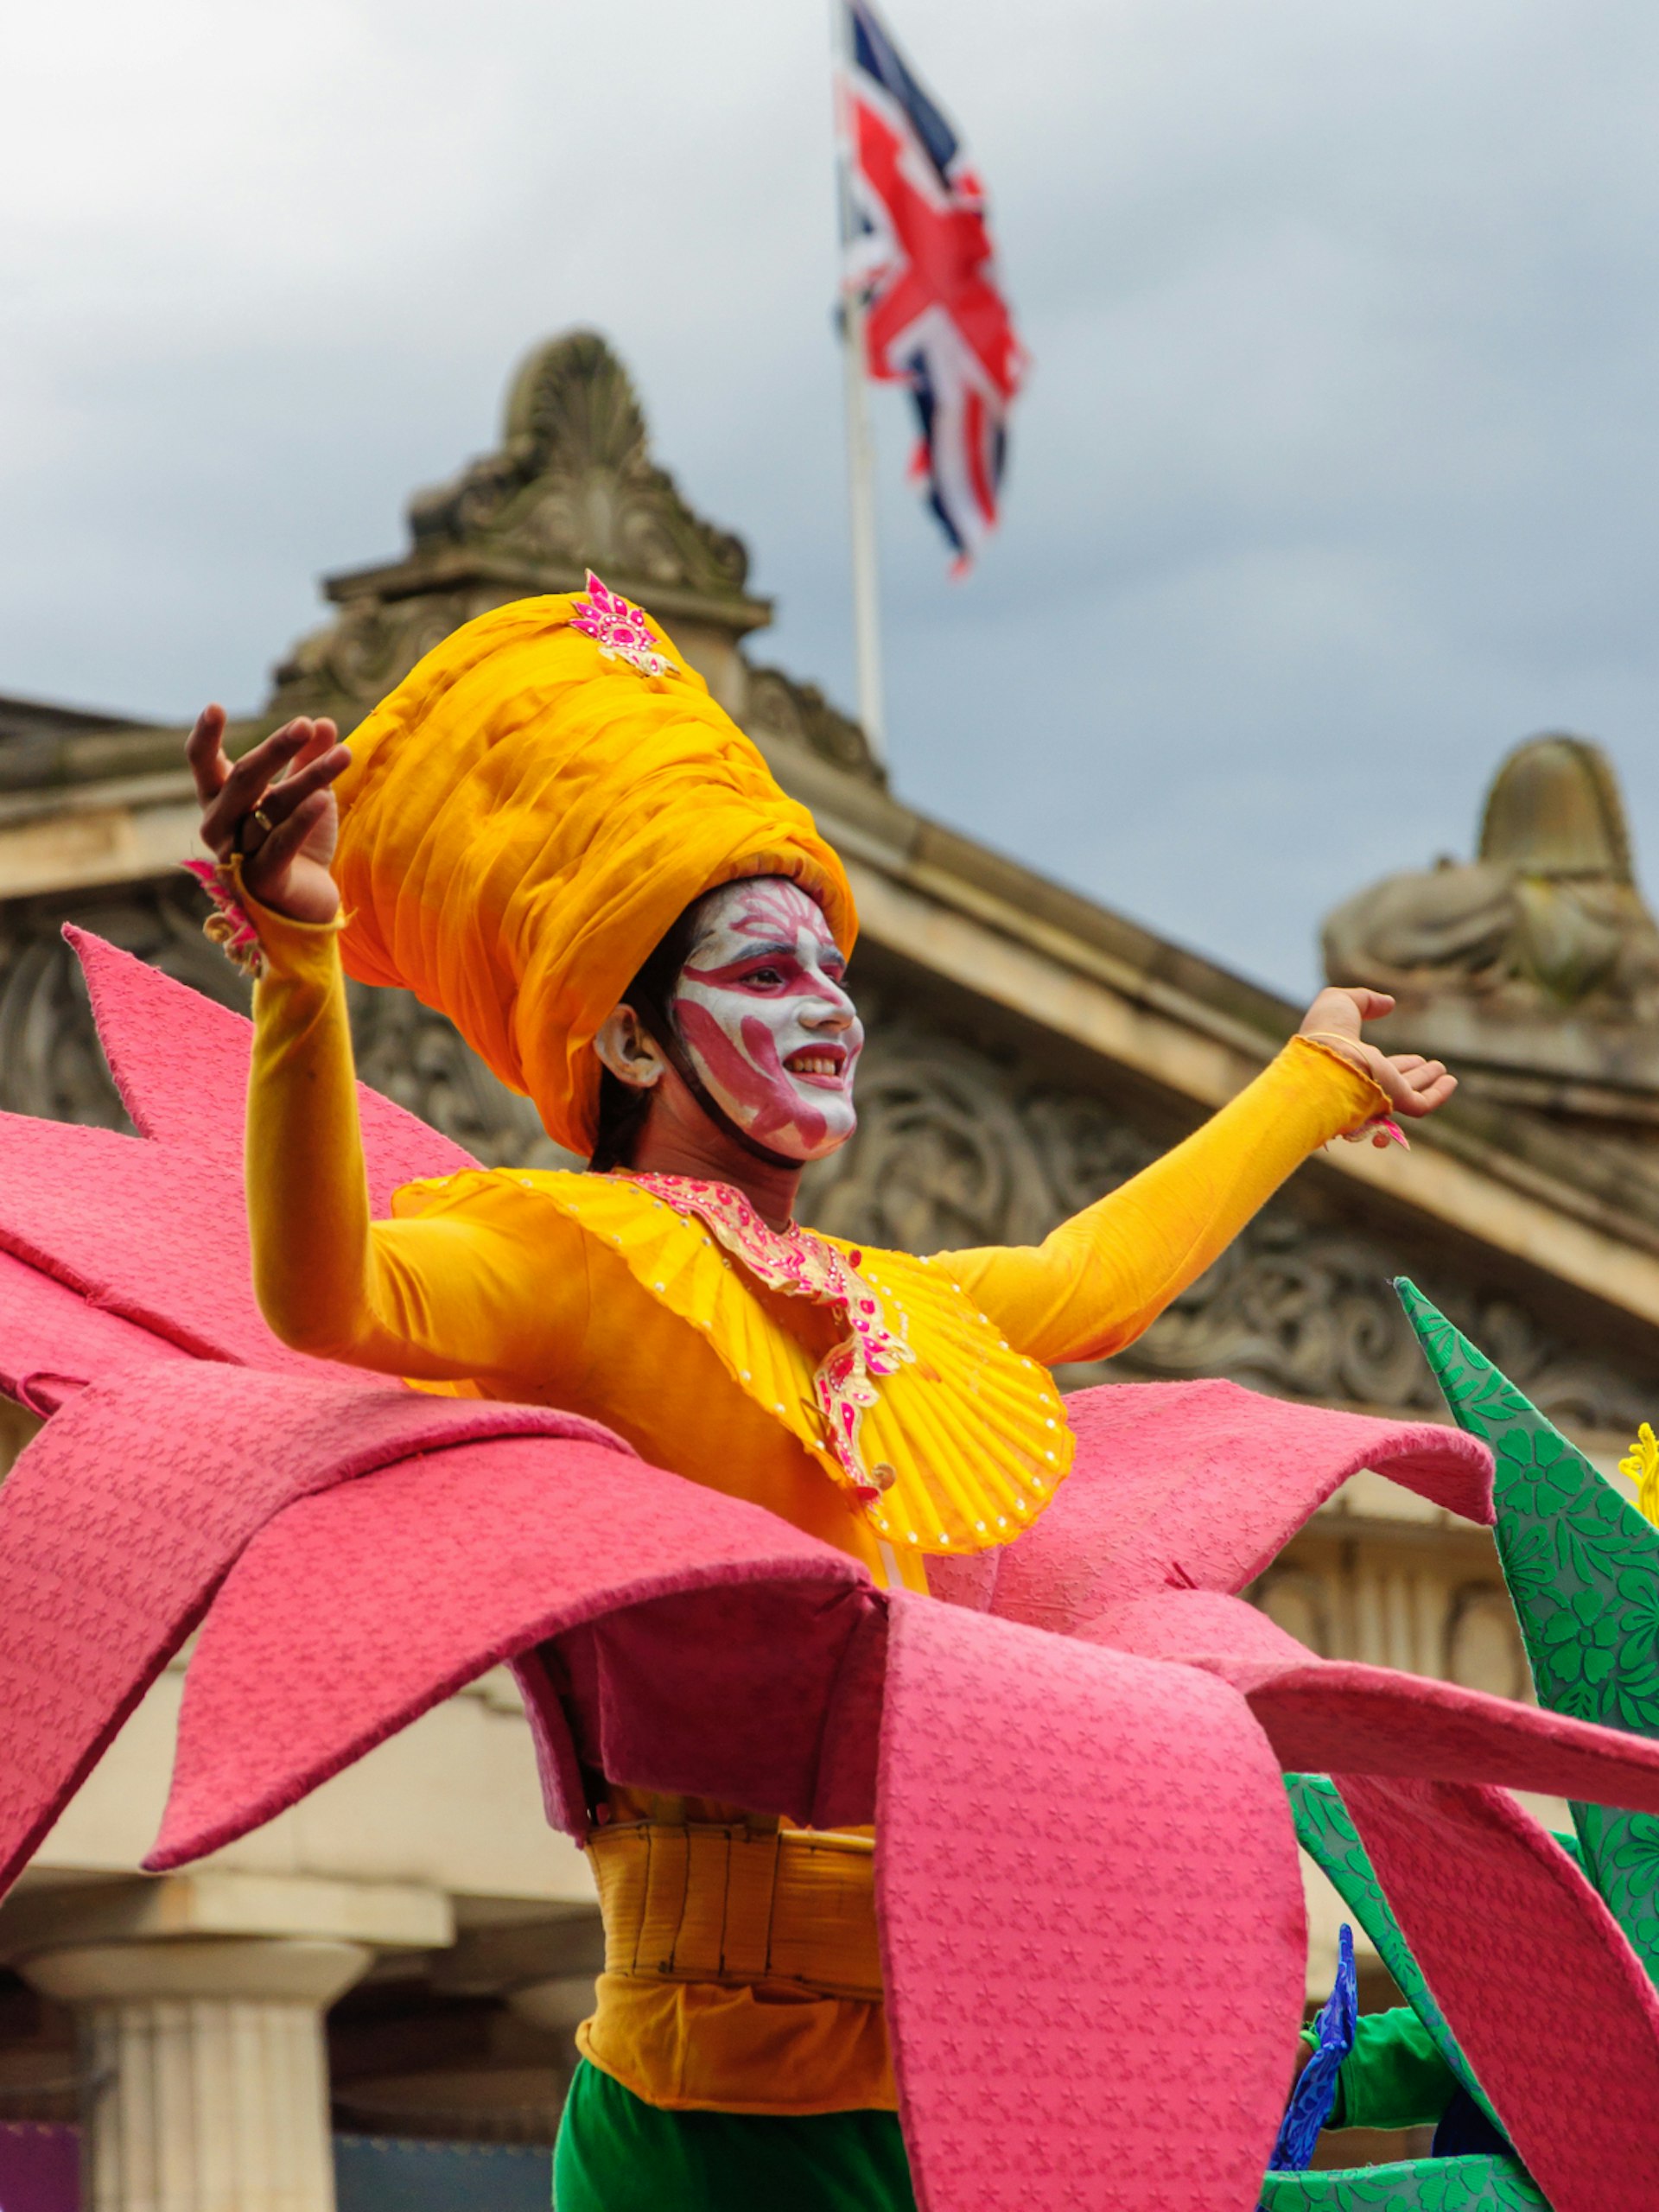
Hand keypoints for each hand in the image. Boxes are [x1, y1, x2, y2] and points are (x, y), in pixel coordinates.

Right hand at [186, 705, 350, 924]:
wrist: (306, 906)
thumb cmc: (298, 845)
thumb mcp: (303, 797)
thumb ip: (307, 761)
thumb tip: (322, 722)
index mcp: (219, 801)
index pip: (203, 764)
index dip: (206, 738)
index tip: (215, 707)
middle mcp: (219, 827)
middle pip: (244, 779)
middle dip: (276, 749)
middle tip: (304, 724)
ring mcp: (237, 854)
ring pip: (272, 807)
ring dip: (311, 778)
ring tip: (344, 755)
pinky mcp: (263, 880)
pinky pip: (282, 843)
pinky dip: (303, 820)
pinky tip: (326, 798)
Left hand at [1297, 985, 1456, 1143]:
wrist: (1326, 1055)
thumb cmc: (1326, 1030)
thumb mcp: (1341, 1002)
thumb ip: (1365, 1000)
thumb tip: (1387, 1004)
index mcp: (1349, 1064)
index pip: (1375, 1067)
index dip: (1394, 1063)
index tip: (1412, 1056)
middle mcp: (1364, 1083)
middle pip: (1392, 1083)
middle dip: (1411, 1075)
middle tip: (1427, 1063)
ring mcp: (1379, 1095)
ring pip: (1408, 1093)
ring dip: (1426, 1082)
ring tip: (1443, 1070)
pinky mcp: (1394, 1100)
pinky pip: (1421, 1105)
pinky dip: (1438, 1095)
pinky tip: (1451, 1081)